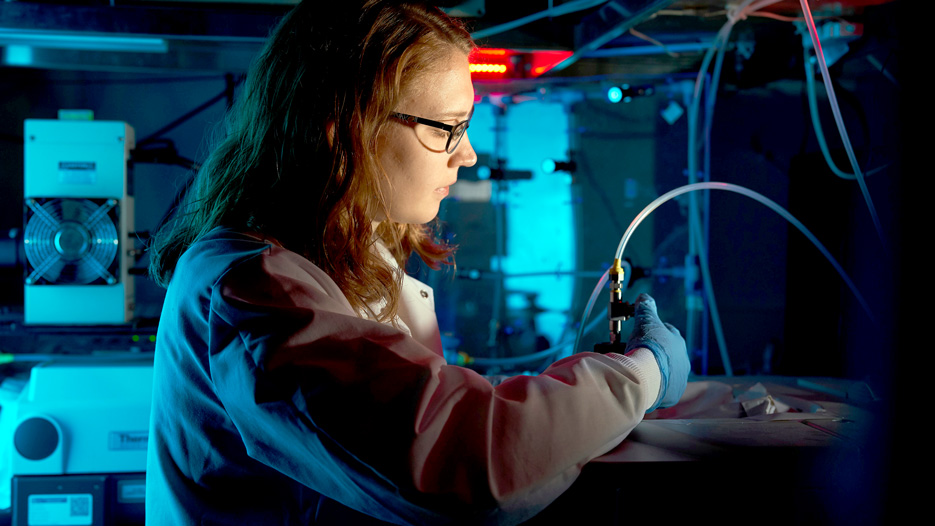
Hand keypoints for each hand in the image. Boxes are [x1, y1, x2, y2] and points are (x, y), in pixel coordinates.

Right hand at [625, 293, 688, 411]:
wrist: (648, 375)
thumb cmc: (648, 346)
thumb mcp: (646, 321)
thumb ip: (646, 308)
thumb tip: (644, 297)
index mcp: (678, 343)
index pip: (669, 333)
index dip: (656, 331)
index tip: (646, 332)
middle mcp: (683, 361)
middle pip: (669, 355)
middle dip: (657, 353)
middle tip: (640, 353)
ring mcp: (679, 379)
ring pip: (667, 372)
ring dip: (656, 370)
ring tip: (640, 371)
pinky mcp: (672, 395)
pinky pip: (662, 389)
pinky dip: (654, 386)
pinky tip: (643, 384)